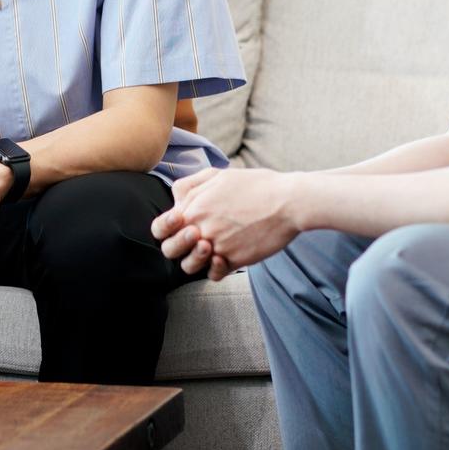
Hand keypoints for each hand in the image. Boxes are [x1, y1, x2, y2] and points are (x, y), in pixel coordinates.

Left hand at [152, 167, 302, 274]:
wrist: (288, 201)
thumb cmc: (256, 185)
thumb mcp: (219, 175)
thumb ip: (191, 186)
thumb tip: (175, 200)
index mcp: (194, 206)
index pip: (160, 228)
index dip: (165, 229)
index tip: (181, 223)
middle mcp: (202, 227)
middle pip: (170, 250)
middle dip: (177, 246)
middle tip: (196, 237)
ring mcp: (218, 245)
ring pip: (189, 267)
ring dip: (196, 260)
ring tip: (211, 247)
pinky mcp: (235, 259)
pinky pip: (214, 274)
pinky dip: (216, 269)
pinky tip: (225, 257)